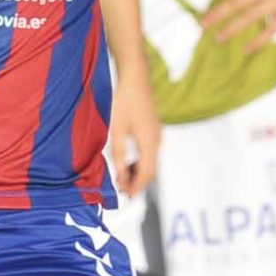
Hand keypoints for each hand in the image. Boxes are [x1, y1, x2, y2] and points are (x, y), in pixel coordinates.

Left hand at [107, 79, 159, 196]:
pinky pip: (150, 153)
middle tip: (122, 190)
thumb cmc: (124, 102)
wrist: (135, 78)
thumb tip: (120, 176)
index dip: (136, 187)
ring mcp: (158, 135)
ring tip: (122, 178)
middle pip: (151, 170)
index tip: (126, 197)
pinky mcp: (154, 130)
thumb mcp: (117, 131)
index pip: (146, 174)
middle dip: (137, 182)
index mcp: (150, 143)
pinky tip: (128, 162)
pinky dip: (141, 162)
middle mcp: (157, 141)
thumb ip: (119, 156)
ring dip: (138, 172)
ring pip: (151, 162)